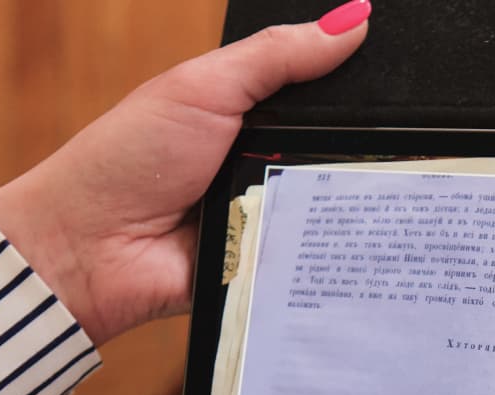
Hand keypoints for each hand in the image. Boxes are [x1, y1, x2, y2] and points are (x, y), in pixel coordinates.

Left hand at [0, 2, 373, 345]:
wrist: (89, 250)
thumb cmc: (128, 159)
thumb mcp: (205, 87)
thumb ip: (278, 56)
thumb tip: (353, 19)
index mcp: (252, 117)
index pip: (325, 100)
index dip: (362, 93)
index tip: (406, 87)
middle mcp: (268, 167)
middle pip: (342, 155)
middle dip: (367, 150)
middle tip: (401, 145)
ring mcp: (273, 220)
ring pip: (339, 210)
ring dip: (351, 203)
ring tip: (389, 192)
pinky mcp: (273, 270)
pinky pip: (319, 261)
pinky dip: (332, 254)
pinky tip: (364, 242)